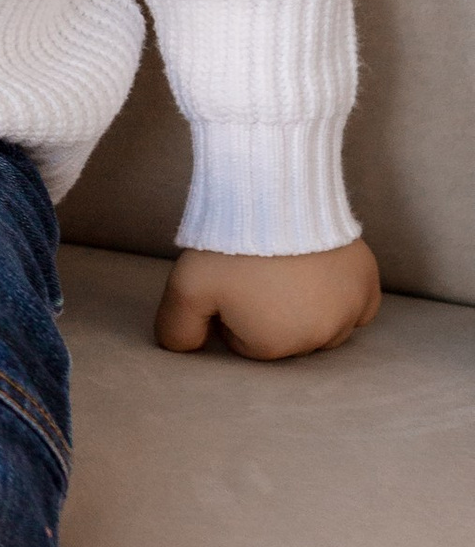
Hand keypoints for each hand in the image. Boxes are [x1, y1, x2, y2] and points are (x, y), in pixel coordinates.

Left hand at [153, 239, 380, 359]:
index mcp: (273, 346)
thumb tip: (182, 351)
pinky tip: (322, 276)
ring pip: (324, 324)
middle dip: (270, 312)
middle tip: (259, 271)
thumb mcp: (185, 288)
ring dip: (309, 307)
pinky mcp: (369, 286)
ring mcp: (349, 313)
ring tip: (288, 268)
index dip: (233, 311)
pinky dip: (344, 297)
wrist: (276, 195)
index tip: (233, 283)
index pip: (246, 342)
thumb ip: (177, 329)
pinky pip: (359, 308)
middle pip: (287, 336)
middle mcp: (318, 339)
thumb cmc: (229, 243)